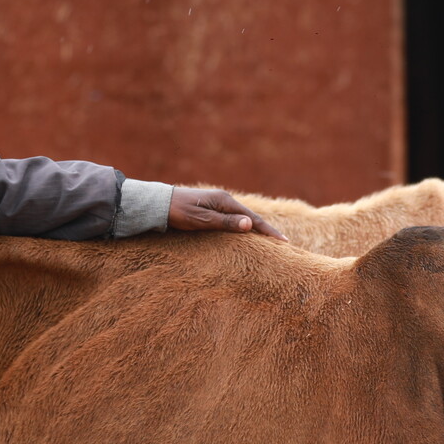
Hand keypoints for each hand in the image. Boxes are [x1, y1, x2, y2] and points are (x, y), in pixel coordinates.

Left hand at [167, 188, 285, 238]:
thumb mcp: (202, 219)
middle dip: (266, 230)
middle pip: (250, 217)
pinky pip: (233, 219)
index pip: (252, 219)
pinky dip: (243, 227)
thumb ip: (225, 222)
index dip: (269, 231)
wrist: (160, 203)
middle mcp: (225, 200)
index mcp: (225, 201)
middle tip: (282, 243)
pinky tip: (246, 234)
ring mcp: (218, 204)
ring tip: (268, 240)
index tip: (283, 241)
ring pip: (242, 218)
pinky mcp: (212, 209)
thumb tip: (250, 225)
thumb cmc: (179, 212)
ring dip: (255, 229)